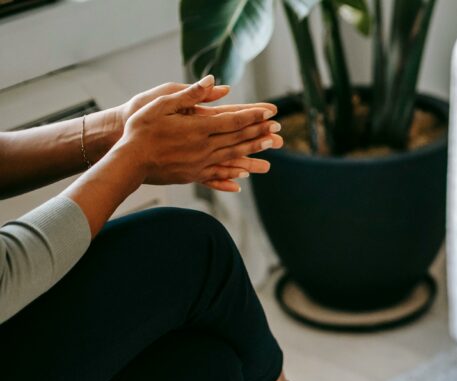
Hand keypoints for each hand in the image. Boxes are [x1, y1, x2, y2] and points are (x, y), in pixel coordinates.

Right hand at [110, 76, 282, 189]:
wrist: (128, 160)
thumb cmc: (140, 128)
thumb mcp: (161, 104)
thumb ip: (190, 94)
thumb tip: (213, 81)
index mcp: (198, 128)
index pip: (233, 120)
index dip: (254, 116)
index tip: (271, 112)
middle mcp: (203, 147)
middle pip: (238, 138)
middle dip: (260, 132)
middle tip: (279, 129)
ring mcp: (200, 163)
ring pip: (233, 156)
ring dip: (253, 150)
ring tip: (271, 146)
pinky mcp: (193, 175)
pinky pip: (218, 174)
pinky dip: (233, 173)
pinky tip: (244, 175)